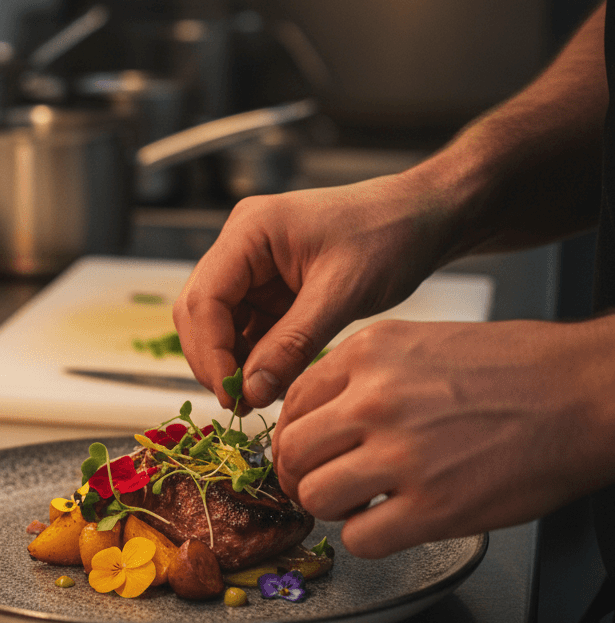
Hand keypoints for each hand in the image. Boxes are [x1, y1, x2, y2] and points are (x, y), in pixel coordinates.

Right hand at [174, 172, 455, 411]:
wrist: (424, 219)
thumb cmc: (390, 236)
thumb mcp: (342, 293)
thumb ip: (294, 344)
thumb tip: (252, 392)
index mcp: (250, 231)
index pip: (204, 298)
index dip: (210, 351)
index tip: (232, 394)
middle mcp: (241, 246)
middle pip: (199, 312)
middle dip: (214, 361)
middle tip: (239, 404)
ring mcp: (252, 268)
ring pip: (217, 326)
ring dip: (231, 363)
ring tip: (257, 399)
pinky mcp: (268, 289)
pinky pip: (245, 330)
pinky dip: (252, 359)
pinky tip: (271, 382)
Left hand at [270, 317, 614, 557]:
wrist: (584, 392)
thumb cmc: (513, 369)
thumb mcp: (420, 345)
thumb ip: (362, 376)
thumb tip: (317, 417)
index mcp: (368, 354)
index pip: (291, 404)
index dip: (291, 437)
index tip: (305, 453)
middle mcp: (375, 400)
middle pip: (293, 453)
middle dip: (301, 475)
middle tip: (323, 484)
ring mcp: (402, 454)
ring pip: (315, 497)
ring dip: (331, 508)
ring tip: (359, 503)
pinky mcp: (433, 506)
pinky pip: (359, 539)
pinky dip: (368, 538)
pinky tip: (392, 522)